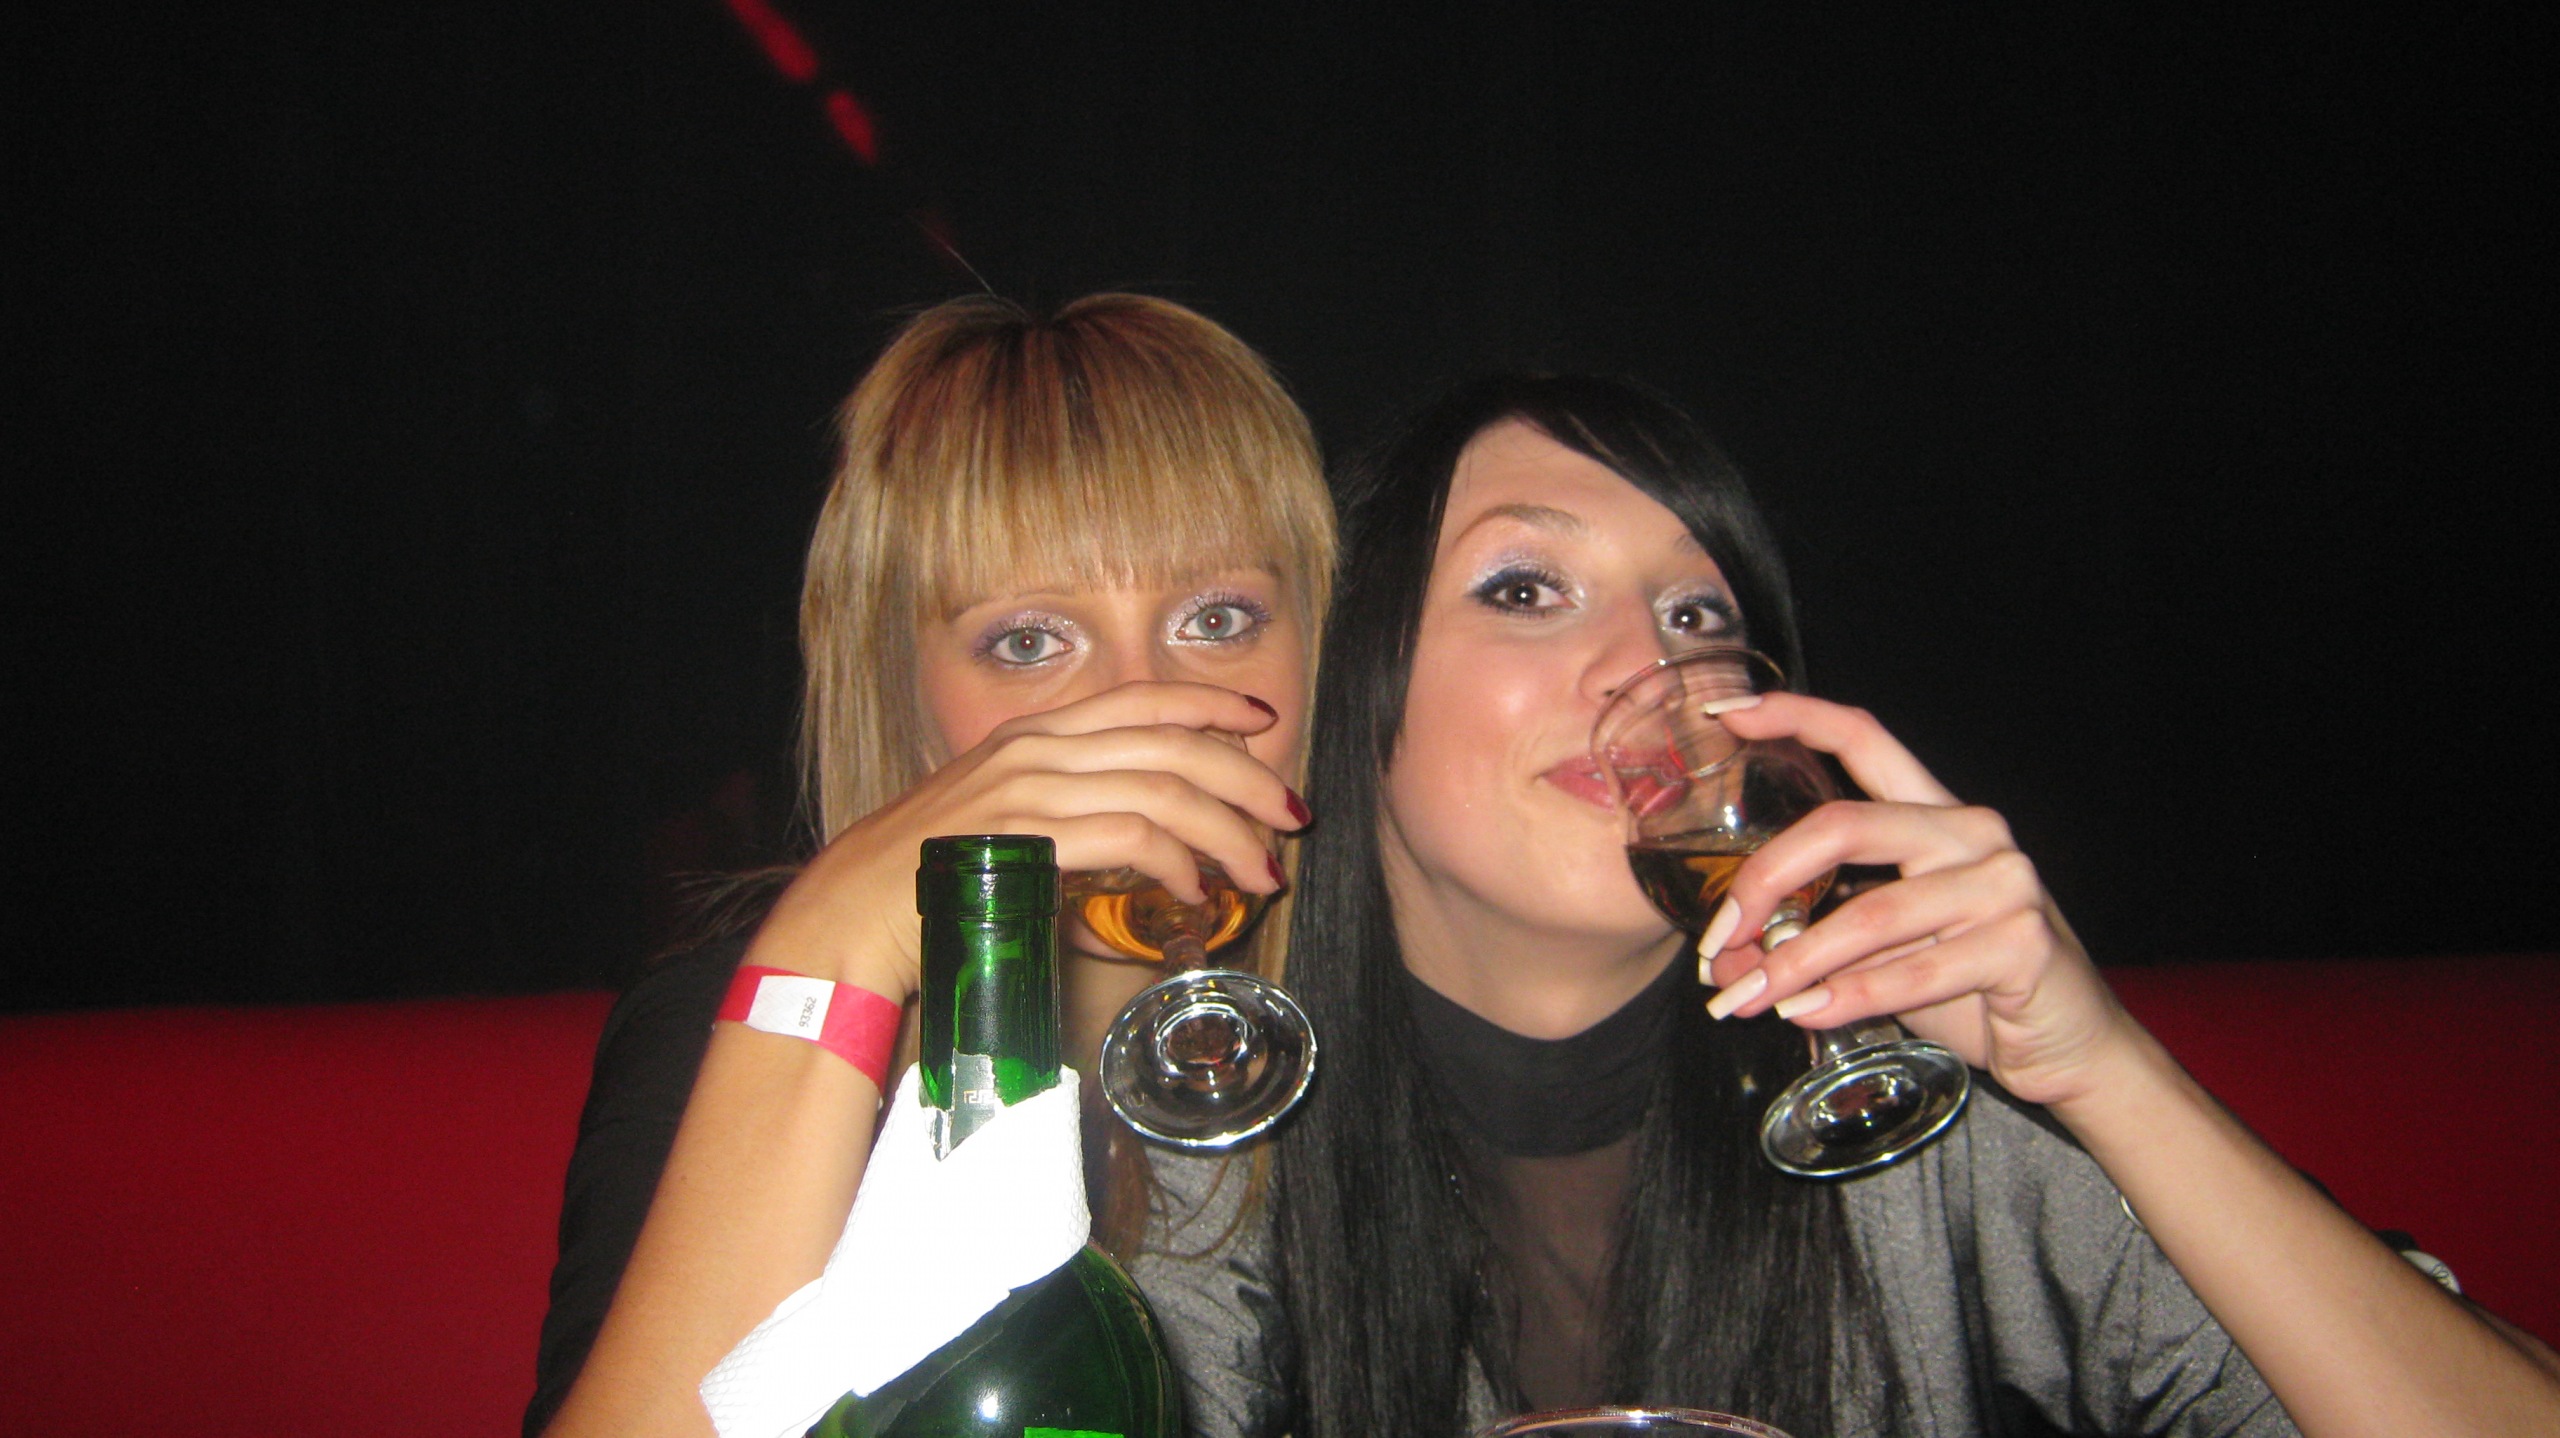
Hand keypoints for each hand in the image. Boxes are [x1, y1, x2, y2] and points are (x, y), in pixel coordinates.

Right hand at [746, 682, 1305, 1005]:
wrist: (850, 915)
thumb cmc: (923, 883)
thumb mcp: (1001, 826)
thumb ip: (1064, 817)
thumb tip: (1139, 840)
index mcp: (1033, 737)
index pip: (1141, 699)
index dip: (1210, 704)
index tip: (1262, 721)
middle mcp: (1037, 750)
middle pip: (1172, 742)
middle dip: (1247, 779)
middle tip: (1291, 818)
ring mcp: (1031, 790)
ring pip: (1165, 791)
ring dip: (1228, 835)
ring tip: (1261, 874)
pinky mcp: (1029, 837)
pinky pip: (1132, 837)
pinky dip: (1178, 865)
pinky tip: (1195, 894)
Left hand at [1699, 694, 2138, 1109]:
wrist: (2070, 1046)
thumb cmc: (1971, 987)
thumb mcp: (1890, 947)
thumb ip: (1823, 929)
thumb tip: (1728, 954)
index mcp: (1937, 814)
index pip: (1864, 739)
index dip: (1795, 716)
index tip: (1727, 712)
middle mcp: (1974, 833)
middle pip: (1843, 826)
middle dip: (1765, 880)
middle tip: (1718, 937)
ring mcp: (2005, 885)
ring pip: (1870, 914)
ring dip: (1794, 962)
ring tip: (1743, 996)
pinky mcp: (2023, 945)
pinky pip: (1912, 972)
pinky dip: (1848, 997)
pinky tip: (1807, 1013)